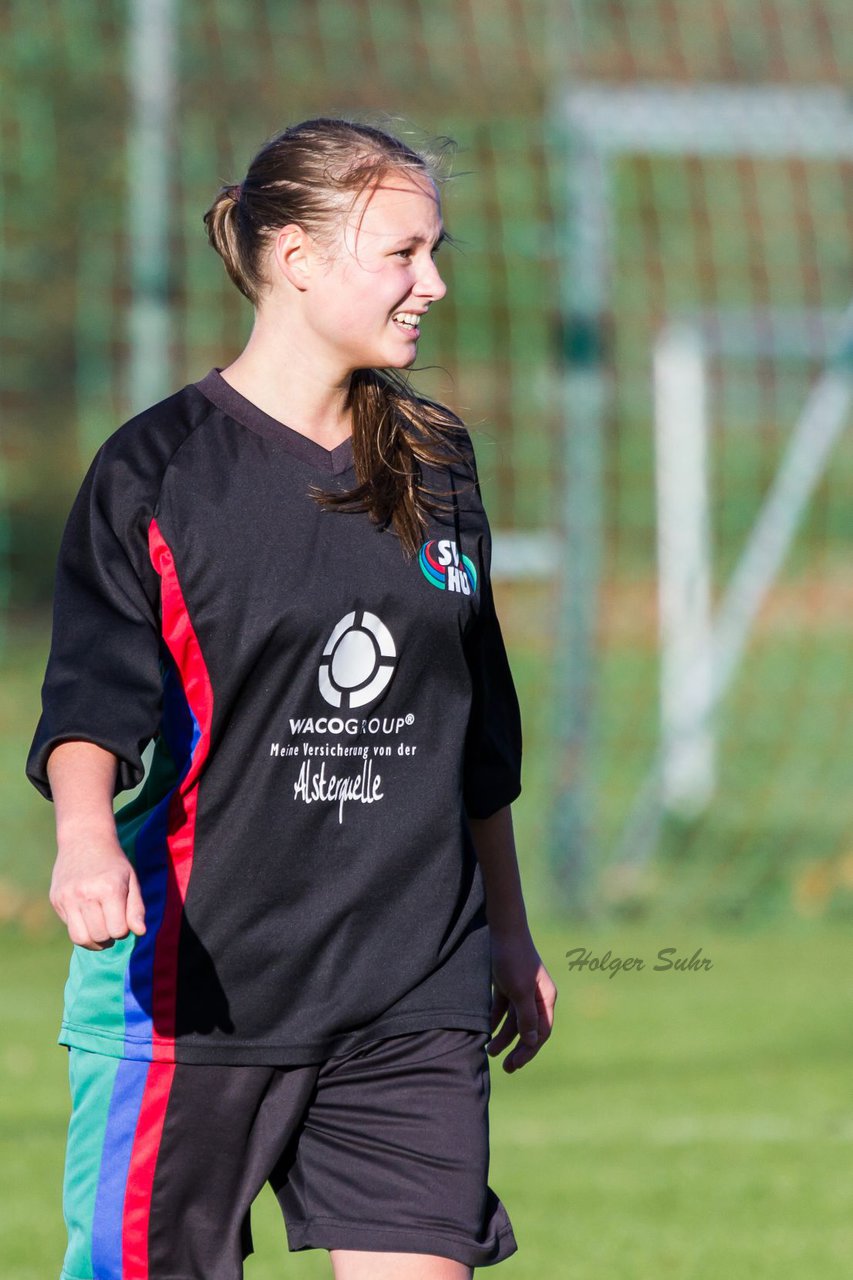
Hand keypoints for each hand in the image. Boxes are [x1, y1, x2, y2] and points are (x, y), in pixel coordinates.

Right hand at [49, 839, 145, 950]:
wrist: (84, 839)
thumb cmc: (113, 863)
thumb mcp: (131, 880)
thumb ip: (136, 908)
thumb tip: (140, 932)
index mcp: (109, 889)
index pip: (118, 931)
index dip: (124, 929)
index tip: (124, 919)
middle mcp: (86, 894)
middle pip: (99, 936)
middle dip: (109, 936)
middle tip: (112, 924)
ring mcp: (67, 897)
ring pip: (80, 938)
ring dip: (93, 940)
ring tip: (100, 929)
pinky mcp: (56, 900)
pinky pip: (69, 927)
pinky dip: (81, 927)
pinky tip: (87, 914)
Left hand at [486, 925, 556, 1072]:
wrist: (502, 929)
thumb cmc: (514, 959)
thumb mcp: (520, 990)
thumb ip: (526, 1016)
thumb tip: (532, 1040)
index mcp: (545, 998)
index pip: (541, 1032)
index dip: (529, 1050)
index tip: (515, 1064)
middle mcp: (536, 996)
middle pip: (528, 1029)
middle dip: (517, 1048)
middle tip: (506, 1067)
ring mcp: (521, 991)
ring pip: (513, 1021)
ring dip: (503, 1037)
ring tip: (489, 1051)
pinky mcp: (506, 985)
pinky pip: (502, 1010)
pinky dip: (496, 1021)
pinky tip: (486, 1032)